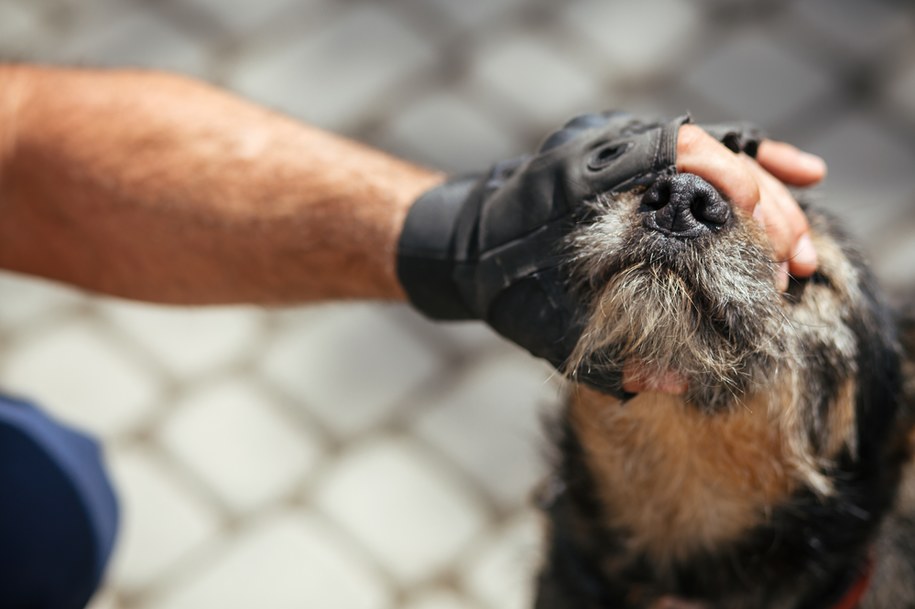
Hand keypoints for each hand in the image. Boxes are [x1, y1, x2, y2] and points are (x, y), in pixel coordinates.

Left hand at [397, 112, 824, 394]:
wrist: (468, 248)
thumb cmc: (505, 289)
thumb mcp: (546, 329)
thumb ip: (603, 358)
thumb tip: (673, 382)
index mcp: (590, 176)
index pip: (679, 149)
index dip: (731, 178)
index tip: (762, 220)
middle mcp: (612, 148)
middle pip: (713, 155)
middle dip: (764, 207)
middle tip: (793, 261)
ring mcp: (625, 146)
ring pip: (716, 156)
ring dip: (764, 198)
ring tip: (797, 251)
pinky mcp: (634, 160)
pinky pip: (699, 157)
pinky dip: (744, 168)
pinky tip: (798, 178)